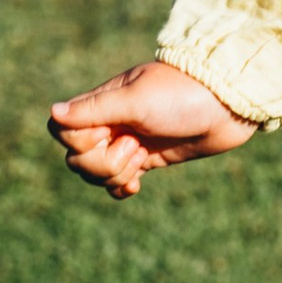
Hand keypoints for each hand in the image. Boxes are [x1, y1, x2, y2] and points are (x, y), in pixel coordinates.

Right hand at [47, 60, 258, 199]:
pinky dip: (121, 188)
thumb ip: (94, 110)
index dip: (79, 141)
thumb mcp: (136, 100)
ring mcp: (127, 142)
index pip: (62, 130)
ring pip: (96, 174)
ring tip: (143, 157)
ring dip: (115, 175)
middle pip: (77, 159)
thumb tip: (52, 111)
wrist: (228, 105)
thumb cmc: (182, 95)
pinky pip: (117, 183)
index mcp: (101, 102)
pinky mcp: (146, 159)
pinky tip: (138, 185)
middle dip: (102, 164)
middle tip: (135, 147)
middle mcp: (110, 122)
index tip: (109, 132)